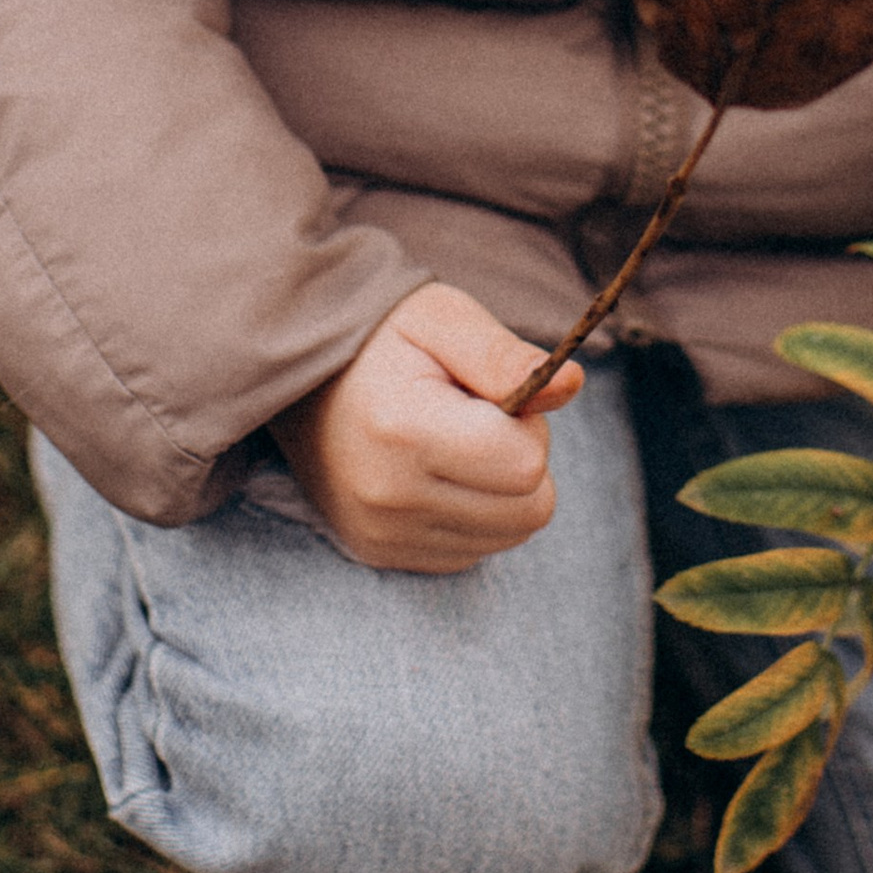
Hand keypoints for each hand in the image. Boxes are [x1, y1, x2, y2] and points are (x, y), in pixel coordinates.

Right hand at [269, 282, 583, 573]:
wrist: (299, 372)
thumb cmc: (381, 336)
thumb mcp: (444, 319)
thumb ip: (506, 356)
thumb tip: (573, 385)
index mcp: (405, 430)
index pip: (527, 465)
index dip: (529, 423)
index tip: (491, 394)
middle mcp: (389, 496)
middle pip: (528, 511)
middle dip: (523, 460)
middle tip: (478, 417)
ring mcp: (380, 533)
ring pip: (507, 537)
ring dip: (501, 492)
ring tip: (454, 442)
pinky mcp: (378, 552)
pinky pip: (470, 552)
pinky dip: (472, 515)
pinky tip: (436, 472)